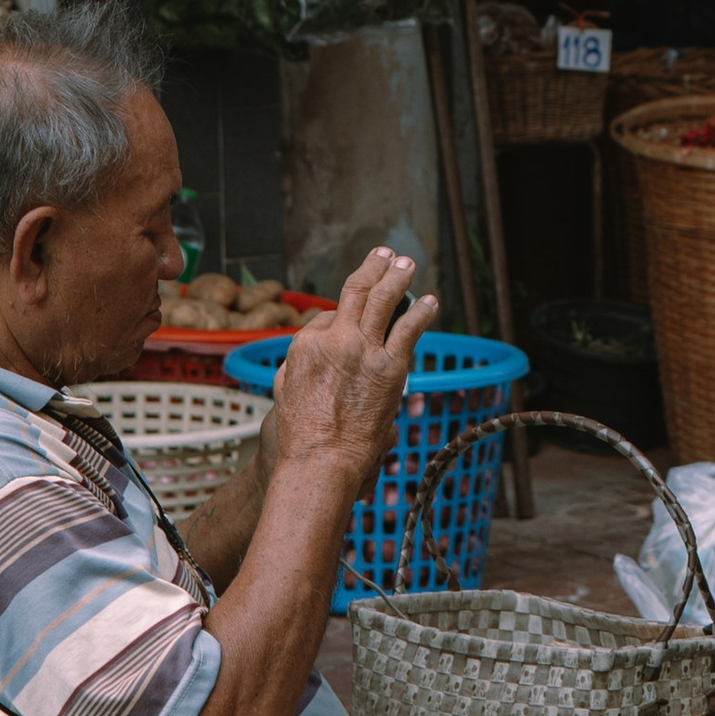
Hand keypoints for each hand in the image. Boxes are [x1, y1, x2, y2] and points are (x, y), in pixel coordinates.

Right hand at [265, 248, 439, 506]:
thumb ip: (298, 363)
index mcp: (306, 344)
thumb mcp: (283, 390)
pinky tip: (430, 301)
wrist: (321, 460)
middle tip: (386, 254)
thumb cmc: (300, 435)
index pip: (330, 315)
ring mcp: (364, 350)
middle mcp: (335, 339)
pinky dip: (421, 311)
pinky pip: (409, 329)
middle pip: (356, 291)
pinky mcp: (390, 367)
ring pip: (383, 299)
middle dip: (373, 267)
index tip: (355, 315)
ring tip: (407, 263)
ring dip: (397, 276)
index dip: (344, 314)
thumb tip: (316, 343)